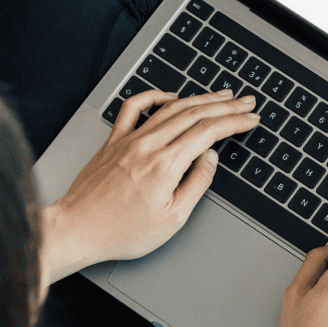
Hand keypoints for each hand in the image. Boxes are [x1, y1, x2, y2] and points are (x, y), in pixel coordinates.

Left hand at [40, 89, 258, 288]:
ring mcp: (129, 139)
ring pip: (171, 107)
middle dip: (226, 105)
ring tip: (220, 95)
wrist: (77, 229)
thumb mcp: (172, 219)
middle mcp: (148, 145)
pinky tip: (169, 96)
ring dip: (200, 98)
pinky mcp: (114, 141)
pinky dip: (155, 96)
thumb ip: (196, 183)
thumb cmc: (121, 231)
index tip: (250, 119)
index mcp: (166, 164)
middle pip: (195, 113)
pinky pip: (134, 107)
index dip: (234, 122)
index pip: (209, 131)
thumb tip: (209, 158)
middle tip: (246, 102)